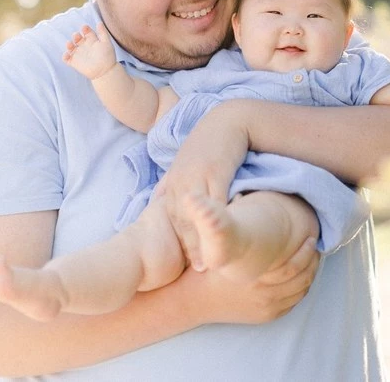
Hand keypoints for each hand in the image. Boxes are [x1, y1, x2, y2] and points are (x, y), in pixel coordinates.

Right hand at [63, 23, 116, 79]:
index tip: (85, 28)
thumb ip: (103, 33)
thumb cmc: (108, 57)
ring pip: (71, 47)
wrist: (106, 71)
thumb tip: (99, 22)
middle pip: (78, 38)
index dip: (85, 29)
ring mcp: (79, 54)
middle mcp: (85, 46)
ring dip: (69, 44)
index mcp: (92, 41)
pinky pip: (67, 58)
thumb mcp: (106, 43)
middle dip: (76, 36)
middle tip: (77, 36)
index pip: (87, 32)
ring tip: (70, 44)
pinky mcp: (75, 62)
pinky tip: (67, 54)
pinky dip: (65, 56)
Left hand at [158, 102, 250, 265]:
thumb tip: (163, 204)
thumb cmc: (209, 146)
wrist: (226, 120)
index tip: (184, 265)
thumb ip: (175, 187)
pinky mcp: (213, 169)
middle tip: (197, 269)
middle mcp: (179, 181)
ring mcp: (194, 175)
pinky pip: (214, 198)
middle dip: (188, 247)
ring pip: (194, 213)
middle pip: (180, 220)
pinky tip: (221, 232)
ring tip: (207, 262)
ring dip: (198, 239)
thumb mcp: (187, 167)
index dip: (178, 242)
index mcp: (173, 183)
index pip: (171, 218)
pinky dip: (215, 217)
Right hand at [179, 236, 319, 324]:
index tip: (312, 236)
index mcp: (258, 276)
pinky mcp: (266, 315)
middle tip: (315, 246)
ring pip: (301, 290)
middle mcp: (265, 294)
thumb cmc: (208, 270)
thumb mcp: (216, 246)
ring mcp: (267, 307)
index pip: (296, 265)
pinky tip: (300, 277)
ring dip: (309, 274)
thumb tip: (240, 194)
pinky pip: (293, 302)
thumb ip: (226, 222)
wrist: (194, 301)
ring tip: (312, 259)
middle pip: (303, 278)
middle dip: (313, 261)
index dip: (308, 250)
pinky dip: (300, 289)